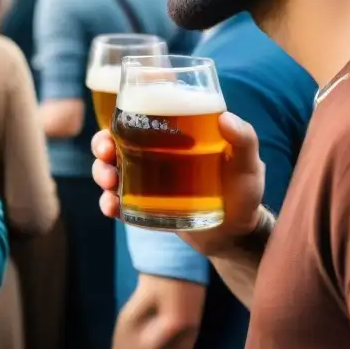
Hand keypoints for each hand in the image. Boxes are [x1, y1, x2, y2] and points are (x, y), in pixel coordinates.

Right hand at [91, 112, 265, 254]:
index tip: (116, 115)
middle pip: (116, 141)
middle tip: (106, 152)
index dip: (122, 112)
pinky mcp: (142, 205)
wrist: (236, 236)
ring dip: (101, 172)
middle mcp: (154, 155)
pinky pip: (116, 201)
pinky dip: (108, 202)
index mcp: (173, 137)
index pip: (142, 115)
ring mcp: (145, 181)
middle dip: (101, 144)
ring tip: (109, 183)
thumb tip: (224, 117)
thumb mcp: (248, 166)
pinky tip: (112, 206)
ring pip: (110, 169)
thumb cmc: (243, 194)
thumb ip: (244, 140)